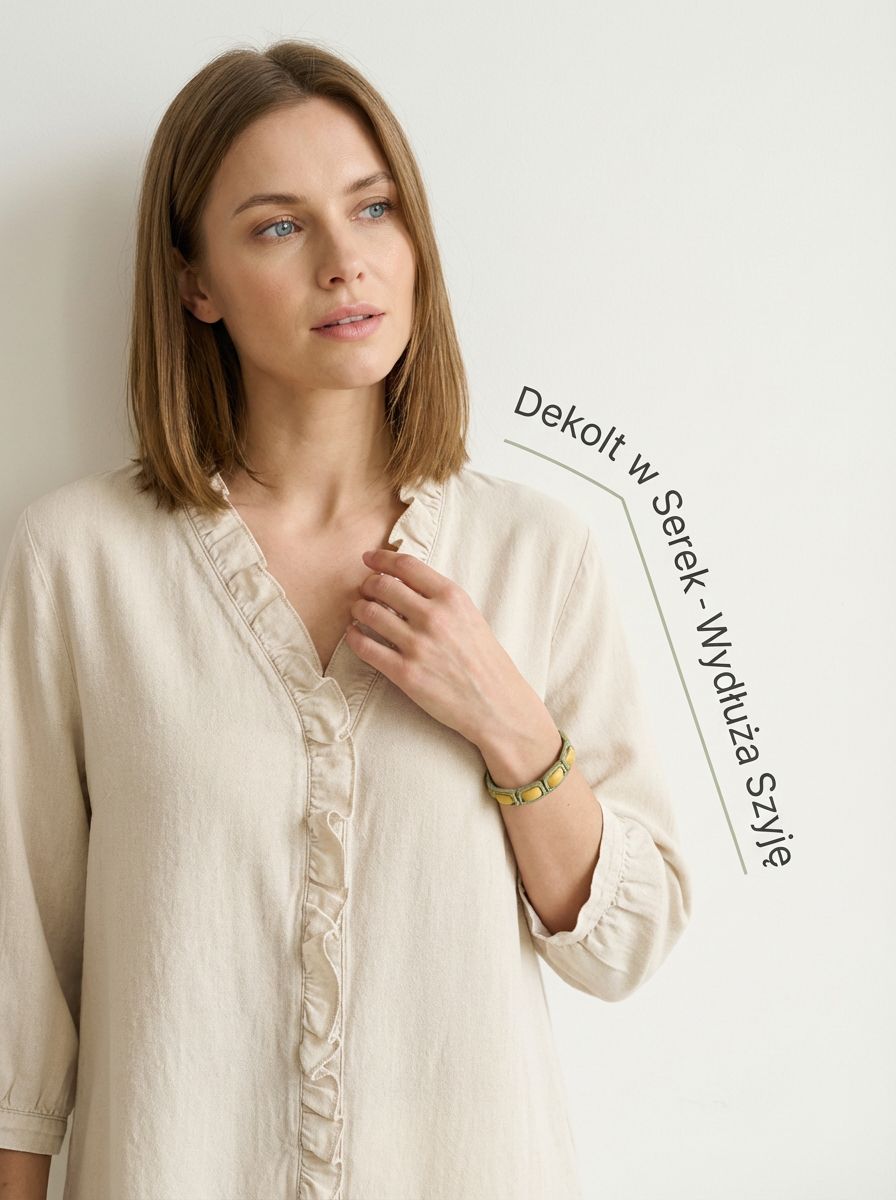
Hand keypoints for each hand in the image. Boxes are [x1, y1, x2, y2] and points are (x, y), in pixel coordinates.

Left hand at [345, 547, 548, 752]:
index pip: (406, 566)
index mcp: (452, 597)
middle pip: (382, 585)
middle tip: (365, 589)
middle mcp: (433, 617)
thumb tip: (404, 582)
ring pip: (369, 612)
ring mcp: (417, 645)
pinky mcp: (404, 673)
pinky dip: (354, 637)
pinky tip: (355, 634)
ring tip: (359, 611)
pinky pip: (365, 647)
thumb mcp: (470, 616)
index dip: (381, 558)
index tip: (369, 559)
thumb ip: (440, 598)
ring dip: (358, 608)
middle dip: (367, 584)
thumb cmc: (485, 661)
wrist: (496, 704)